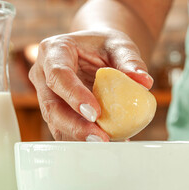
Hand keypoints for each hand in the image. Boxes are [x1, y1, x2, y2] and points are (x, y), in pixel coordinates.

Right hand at [28, 28, 153, 140]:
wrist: (97, 51)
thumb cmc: (106, 45)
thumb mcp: (120, 46)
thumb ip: (130, 61)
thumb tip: (144, 82)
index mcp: (54, 50)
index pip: (58, 74)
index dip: (74, 95)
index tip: (95, 113)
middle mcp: (43, 73)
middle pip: (51, 105)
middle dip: (74, 125)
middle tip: (101, 138)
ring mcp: (46, 94)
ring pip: (55, 122)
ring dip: (78, 137)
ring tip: (105, 144)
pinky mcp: (55, 110)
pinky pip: (64, 128)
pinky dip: (82, 138)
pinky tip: (106, 142)